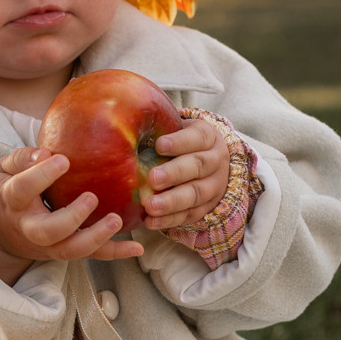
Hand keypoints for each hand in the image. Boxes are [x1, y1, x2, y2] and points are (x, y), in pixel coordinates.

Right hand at [0, 146, 145, 284]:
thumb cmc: (5, 189)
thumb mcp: (3, 169)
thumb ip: (23, 159)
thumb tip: (46, 153)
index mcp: (12, 202)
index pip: (23, 191)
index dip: (41, 176)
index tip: (63, 159)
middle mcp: (29, 227)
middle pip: (48, 232)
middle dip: (71, 218)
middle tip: (91, 197)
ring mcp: (48, 244)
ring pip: (70, 250)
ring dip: (96, 239)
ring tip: (116, 220)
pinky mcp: (64, 250)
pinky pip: (91, 255)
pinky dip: (115, 252)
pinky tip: (137, 247)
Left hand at [142, 116, 229, 230]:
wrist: (209, 162)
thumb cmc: (181, 142)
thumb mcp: (176, 127)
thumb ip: (158, 125)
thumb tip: (126, 118)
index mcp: (208, 137)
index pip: (197, 138)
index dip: (179, 142)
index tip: (159, 145)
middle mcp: (215, 161)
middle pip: (198, 166)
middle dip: (175, 173)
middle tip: (152, 178)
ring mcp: (214, 186)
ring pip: (196, 194)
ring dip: (172, 201)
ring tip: (150, 206)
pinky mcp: (206, 207)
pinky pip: (189, 215)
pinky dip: (169, 220)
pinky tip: (151, 221)